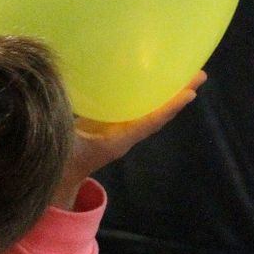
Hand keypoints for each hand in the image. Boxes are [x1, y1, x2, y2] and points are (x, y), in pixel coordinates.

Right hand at [53, 72, 206, 206]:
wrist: (56, 180)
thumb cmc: (58, 164)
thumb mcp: (60, 143)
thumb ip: (61, 121)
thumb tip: (54, 93)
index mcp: (116, 141)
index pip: (149, 122)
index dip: (169, 108)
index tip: (191, 93)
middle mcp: (123, 135)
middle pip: (156, 112)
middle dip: (176, 94)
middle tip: (200, 74)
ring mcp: (118, 131)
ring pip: (146, 110)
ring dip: (163, 93)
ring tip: (180, 72)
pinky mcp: (109, 126)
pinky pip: (132, 108)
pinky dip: (143, 93)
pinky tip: (145, 79)